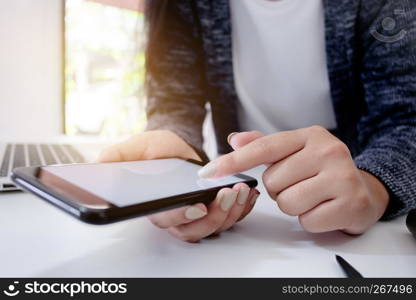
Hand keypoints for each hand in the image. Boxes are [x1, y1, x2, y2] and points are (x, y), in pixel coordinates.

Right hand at [98, 130, 259, 241]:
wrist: (175, 147)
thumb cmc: (155, 149)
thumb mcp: (136, 147)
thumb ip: (118, 156)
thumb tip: (100, 165)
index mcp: (156, 206)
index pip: (166, 219)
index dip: (181, 216)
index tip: (198, 206)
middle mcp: (176, 217)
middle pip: (195, 229)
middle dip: (215, 215)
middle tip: (228, 194)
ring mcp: (196, 215)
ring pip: (214, 226)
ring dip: (231, 212)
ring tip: (240, 191)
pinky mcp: (213, 210)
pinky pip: (229, 218)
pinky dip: (241, 209)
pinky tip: (248, 194)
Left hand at [198, 126, 388, 234]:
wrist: (363, 190)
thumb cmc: (322, 171)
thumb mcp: (296, 151)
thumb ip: (265, 145)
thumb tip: (234, 139)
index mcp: (310, 135)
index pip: (263, 147)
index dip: (234, 160)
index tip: (208, 171)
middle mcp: (327, 151)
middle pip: (272, 181)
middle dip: (279, 189)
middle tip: (299, 184)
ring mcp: (341, 176)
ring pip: (286, 202)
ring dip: (293, 205)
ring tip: (311, 196)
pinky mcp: (350, 203)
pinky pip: (306, 220)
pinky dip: (310, 219)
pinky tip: (323, 208)